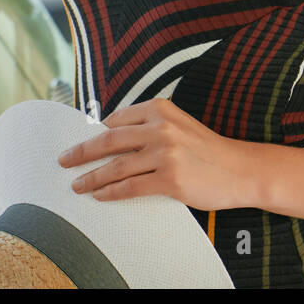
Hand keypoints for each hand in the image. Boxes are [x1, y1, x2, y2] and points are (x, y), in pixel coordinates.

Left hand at [56, 97, 247, 211]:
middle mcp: (160, 127)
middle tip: (63, 160)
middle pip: (108, 140)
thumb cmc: (206, 149)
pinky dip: (111, 192)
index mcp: (159, 108)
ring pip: (116, 166)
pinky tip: (99, 195)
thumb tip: (109, 133)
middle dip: (81, 152)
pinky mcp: (170, 179)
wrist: (240, 169)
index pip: (116, 119)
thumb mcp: (178, 124)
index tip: (80, 143)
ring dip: (91, 177)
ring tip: (76, 184)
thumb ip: (149, 125)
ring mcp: (165, 153)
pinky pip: (131, 186)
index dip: (94, 133)